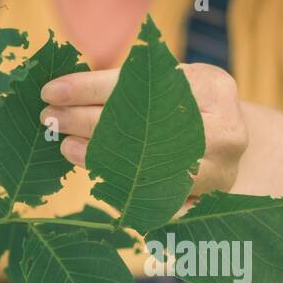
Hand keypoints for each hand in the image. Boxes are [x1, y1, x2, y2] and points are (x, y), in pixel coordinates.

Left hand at [39, 62, 249, 198]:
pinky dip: (123, 185)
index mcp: (212, 87)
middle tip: (49, 117)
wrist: (232, 140)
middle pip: (141, 125)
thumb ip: (128, 85)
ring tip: (64, 145)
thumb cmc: (188, 103)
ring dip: (98, 156)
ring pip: (147, 166)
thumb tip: (62, 93)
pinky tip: (95, 173)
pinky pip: (157, 199)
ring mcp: (220, 170)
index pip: (139, 84)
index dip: (88, 88)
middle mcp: (224, 129)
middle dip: (85, 119)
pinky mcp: (208, 202)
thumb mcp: (170, 80)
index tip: (50, 90)